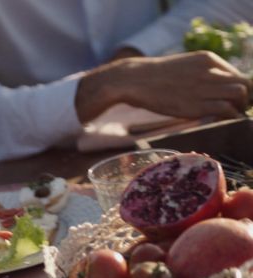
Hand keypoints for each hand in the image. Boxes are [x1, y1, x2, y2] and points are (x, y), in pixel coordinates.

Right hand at [78, 51, 250, 122]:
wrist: (133, 80)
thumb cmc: (153, 77)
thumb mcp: (182, 66)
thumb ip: (201, 73)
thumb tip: (217, 87)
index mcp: (208, 59)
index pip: (238, 74)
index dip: (240, 89)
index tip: (233, 100)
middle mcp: (210, 71)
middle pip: (244, 84)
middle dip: (243, 99)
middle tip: (234, 109)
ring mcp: (203, 87)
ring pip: (240, 94)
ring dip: (239, 107)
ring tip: (228, 115)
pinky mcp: (196, 104)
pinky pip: (226, 109)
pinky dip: (231, 116)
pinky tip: (222, 120)